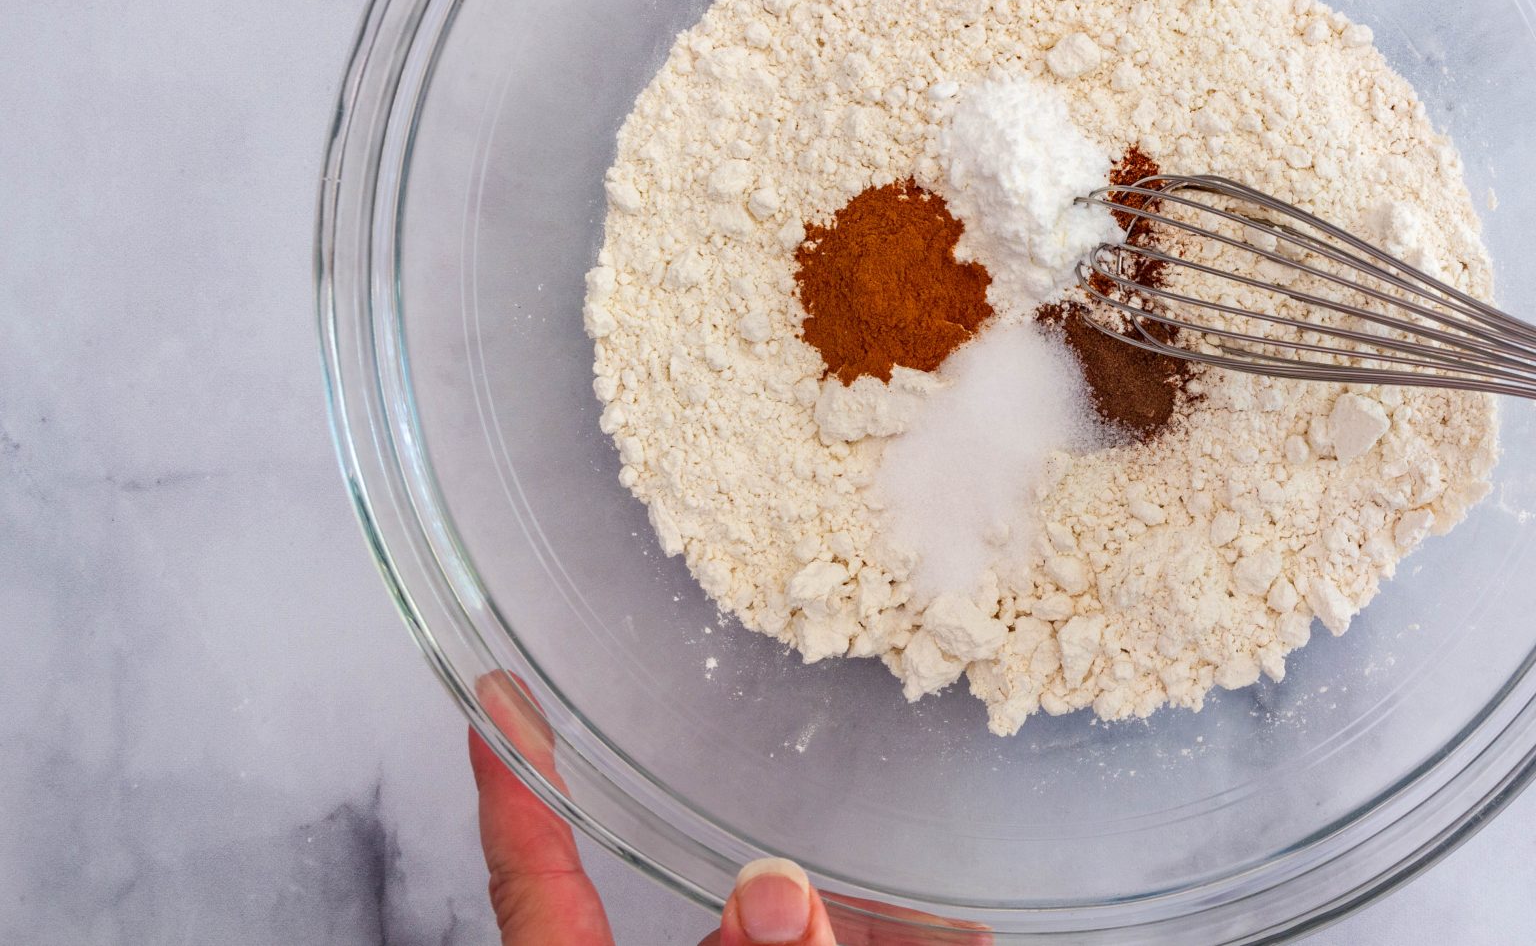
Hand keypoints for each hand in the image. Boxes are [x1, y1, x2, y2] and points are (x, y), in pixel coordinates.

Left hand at [469, 670, 990, 943]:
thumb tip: (776, 892)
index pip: (534, 881)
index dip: (515, 786)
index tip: (497, 700)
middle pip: (708, 910)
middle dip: (805, 884)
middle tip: (878, 842)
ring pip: (780, 941)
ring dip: (866, 924)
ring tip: (952, 919)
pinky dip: (882, 945)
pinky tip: (952, 932)